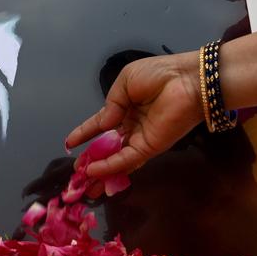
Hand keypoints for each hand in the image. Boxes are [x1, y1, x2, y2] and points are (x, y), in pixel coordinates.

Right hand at [64, 52, 202, 177]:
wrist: (187, 80)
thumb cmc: (158, 74)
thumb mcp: (126, 81)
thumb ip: (111, 104)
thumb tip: (102, 125)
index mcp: (125, 107)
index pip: (101, 124)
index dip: (85, 133)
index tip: (69, 144)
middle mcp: (131, 126)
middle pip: (107, 147)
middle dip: (91, 159)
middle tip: (77, 172)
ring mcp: (140, 138)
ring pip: (116, 158)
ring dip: (99, 170)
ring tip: (82, 181)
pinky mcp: (150, 147)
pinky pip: (127, 159)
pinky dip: (111, 166)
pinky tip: (95, 170)